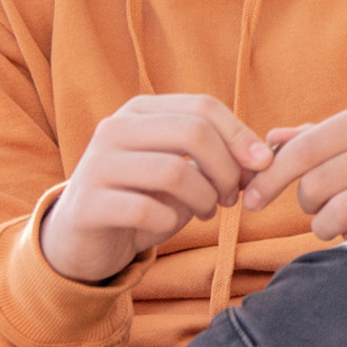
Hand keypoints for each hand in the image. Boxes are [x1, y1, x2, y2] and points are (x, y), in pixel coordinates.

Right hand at [42, 94, 271, 283]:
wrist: (82, 239)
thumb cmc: (143, 198)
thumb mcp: (179, 169)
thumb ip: (215, 155)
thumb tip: (264, 157)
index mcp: (140, 110)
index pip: (204, 107)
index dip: (241, 136)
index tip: (263, 165)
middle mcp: (115, 128)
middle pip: (193, 132)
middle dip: (227, 168)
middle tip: (233, 195)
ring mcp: (97, 164)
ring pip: (174, 171)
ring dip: (205, 197)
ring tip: (207, 211)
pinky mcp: (88, 205)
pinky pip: (147, 208)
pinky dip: (172, 219)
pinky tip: (171, 223)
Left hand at [243, 102, 346, 245]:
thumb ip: (319, 137)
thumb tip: (269, 139)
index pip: (307, 148)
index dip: (270, 178)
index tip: (251, 200)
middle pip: (321, 183)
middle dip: (306, 205)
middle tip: (315, 211)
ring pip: (346, 212)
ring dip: (327, 228)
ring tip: (332, 226)